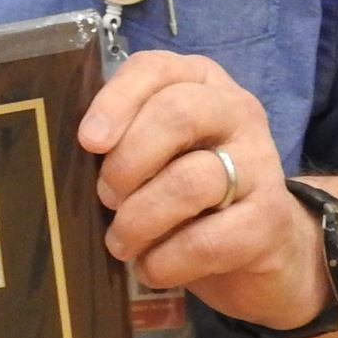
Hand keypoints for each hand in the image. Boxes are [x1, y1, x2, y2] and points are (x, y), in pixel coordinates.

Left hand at [77, 48, 329, 332]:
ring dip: (140, 219)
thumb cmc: (188, 190)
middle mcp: (236, 112)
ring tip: (121, 243)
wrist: (264, 246)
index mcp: (200, 82)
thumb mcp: (156, 153)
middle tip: (107, 198)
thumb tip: (68, 156)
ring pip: (190, 180)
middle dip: (127, 162)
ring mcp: (260, 164)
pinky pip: (208, 240)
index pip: (155, 69)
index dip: (116, 101)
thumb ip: (121, 140)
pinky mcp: (269, 220)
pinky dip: (167, 260)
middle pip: (176, 114)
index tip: (88, 142)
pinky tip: (152, 268)